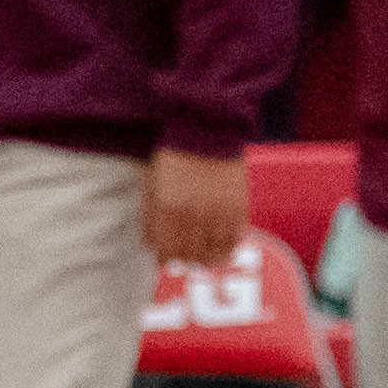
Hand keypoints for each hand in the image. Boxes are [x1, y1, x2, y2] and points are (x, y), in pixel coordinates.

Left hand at [145, 148, 249, 271]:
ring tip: (203, 260)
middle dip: (184, 259)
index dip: (165, 259)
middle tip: (184, 257)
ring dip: (206, 260)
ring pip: (213, 253)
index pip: (166, 250)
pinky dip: (227, 249)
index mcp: (167, 207)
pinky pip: (234, 240)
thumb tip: (149, 246)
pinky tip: (222, 251)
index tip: (166, 259)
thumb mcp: (153, 183)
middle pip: (189, 255)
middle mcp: (192, 213)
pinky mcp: (238, 207)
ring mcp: (217, 211)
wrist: (206, 127)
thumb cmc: (174, 154)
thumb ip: (149, 217)